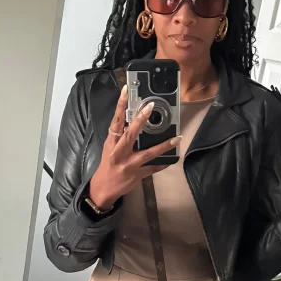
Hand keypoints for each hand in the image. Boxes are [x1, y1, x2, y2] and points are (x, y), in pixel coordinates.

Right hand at [88, 86, 180, 210]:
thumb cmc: (108, 165)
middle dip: (140, 120)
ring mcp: (129, 165)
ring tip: (176, 138)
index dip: (120, 105)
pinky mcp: (137, 175)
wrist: (103, 189)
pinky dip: (163, 163)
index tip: (126, 90)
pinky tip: (174, 158)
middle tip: (150, 107)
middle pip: (130, 134)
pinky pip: (153, 168)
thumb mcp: (110, 148)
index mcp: (112, 142)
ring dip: (163, 146)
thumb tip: (133, 121)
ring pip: (148, 153)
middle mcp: (119, 152)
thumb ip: (120, 136)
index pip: (115, 120)